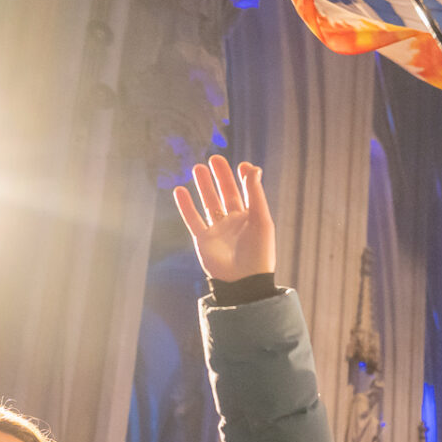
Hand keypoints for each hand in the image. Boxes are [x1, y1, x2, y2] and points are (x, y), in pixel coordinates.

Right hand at [172, 155, 275, 282]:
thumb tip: (253, 168)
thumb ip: (256, 194)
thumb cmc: (259, 253)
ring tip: (197, 167)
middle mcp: (234, 222)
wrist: (243, 282)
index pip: (246, 193)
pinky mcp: (203, 240)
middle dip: (220, 176)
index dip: (244, 178)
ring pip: (208, 203)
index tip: (242, 165)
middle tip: (214, 159)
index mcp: (251, 218)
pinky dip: (185, 205)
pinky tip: (179, 190)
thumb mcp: (261, 220)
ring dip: (203, 186)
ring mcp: (217, 230)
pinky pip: (192, 219)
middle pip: (225, 194)